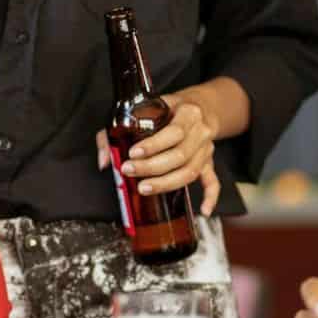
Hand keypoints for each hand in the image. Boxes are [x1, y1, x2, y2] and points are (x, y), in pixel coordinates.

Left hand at [95, 93, 220, 216]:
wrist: (199, 107)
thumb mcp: (147, 107)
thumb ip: (119, 129)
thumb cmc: (169, 109)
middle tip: (130, 171)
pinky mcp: (209, 163)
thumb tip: (104, 160)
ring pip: (190, 171)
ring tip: (145, 188)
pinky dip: (210, 197)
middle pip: (181, 155)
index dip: (153, 145)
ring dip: (167, 183)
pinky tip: (203, 210)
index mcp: (188, 113)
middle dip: (152, 167)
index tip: (133, 153)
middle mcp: (201, 132)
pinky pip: (213, 182)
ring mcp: (206, 150)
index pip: (173, 132)